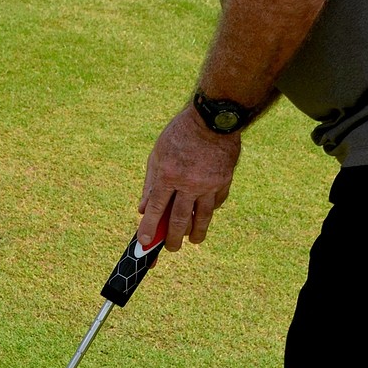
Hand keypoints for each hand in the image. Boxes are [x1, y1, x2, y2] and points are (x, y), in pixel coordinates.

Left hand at [137, 106, 240, 250]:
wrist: (213, 118)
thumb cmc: (180, 134)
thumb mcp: (158, 154)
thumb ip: (150, 183)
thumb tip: (142, 209)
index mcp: (169, 174)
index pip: (156, 209)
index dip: (149, 229)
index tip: (144, 244)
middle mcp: (189, 183)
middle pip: (179, 221)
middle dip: (173, 240)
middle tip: (170, 248)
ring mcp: (209, 184)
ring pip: (202, 218)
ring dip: (196, 233)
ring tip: (193, 240)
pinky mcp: (224, 182)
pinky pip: (216, 204)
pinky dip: (209, 211)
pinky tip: (205, 214)